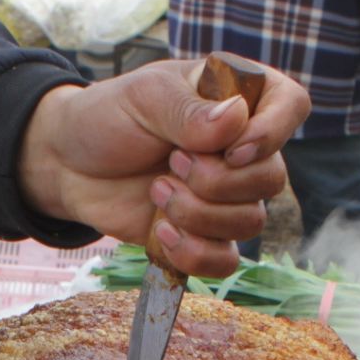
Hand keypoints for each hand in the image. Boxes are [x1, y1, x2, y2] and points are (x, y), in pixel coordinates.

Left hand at [16, 56, 312, 278]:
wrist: (68, 164)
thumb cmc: (108, 117)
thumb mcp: (144, 98)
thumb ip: (189, 111)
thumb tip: (235, 122)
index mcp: (237, 98)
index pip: (291, 105)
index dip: (273, 132)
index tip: (231, 149)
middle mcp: (242, 147)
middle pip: (271, 177)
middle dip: (216, 181)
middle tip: (171, 163)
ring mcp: (226, 194)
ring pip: (251, 222)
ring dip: (197, 214)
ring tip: (157, 191)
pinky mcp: (205, 234)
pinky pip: (227, 261)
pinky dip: (194, 253)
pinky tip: (161, 231)